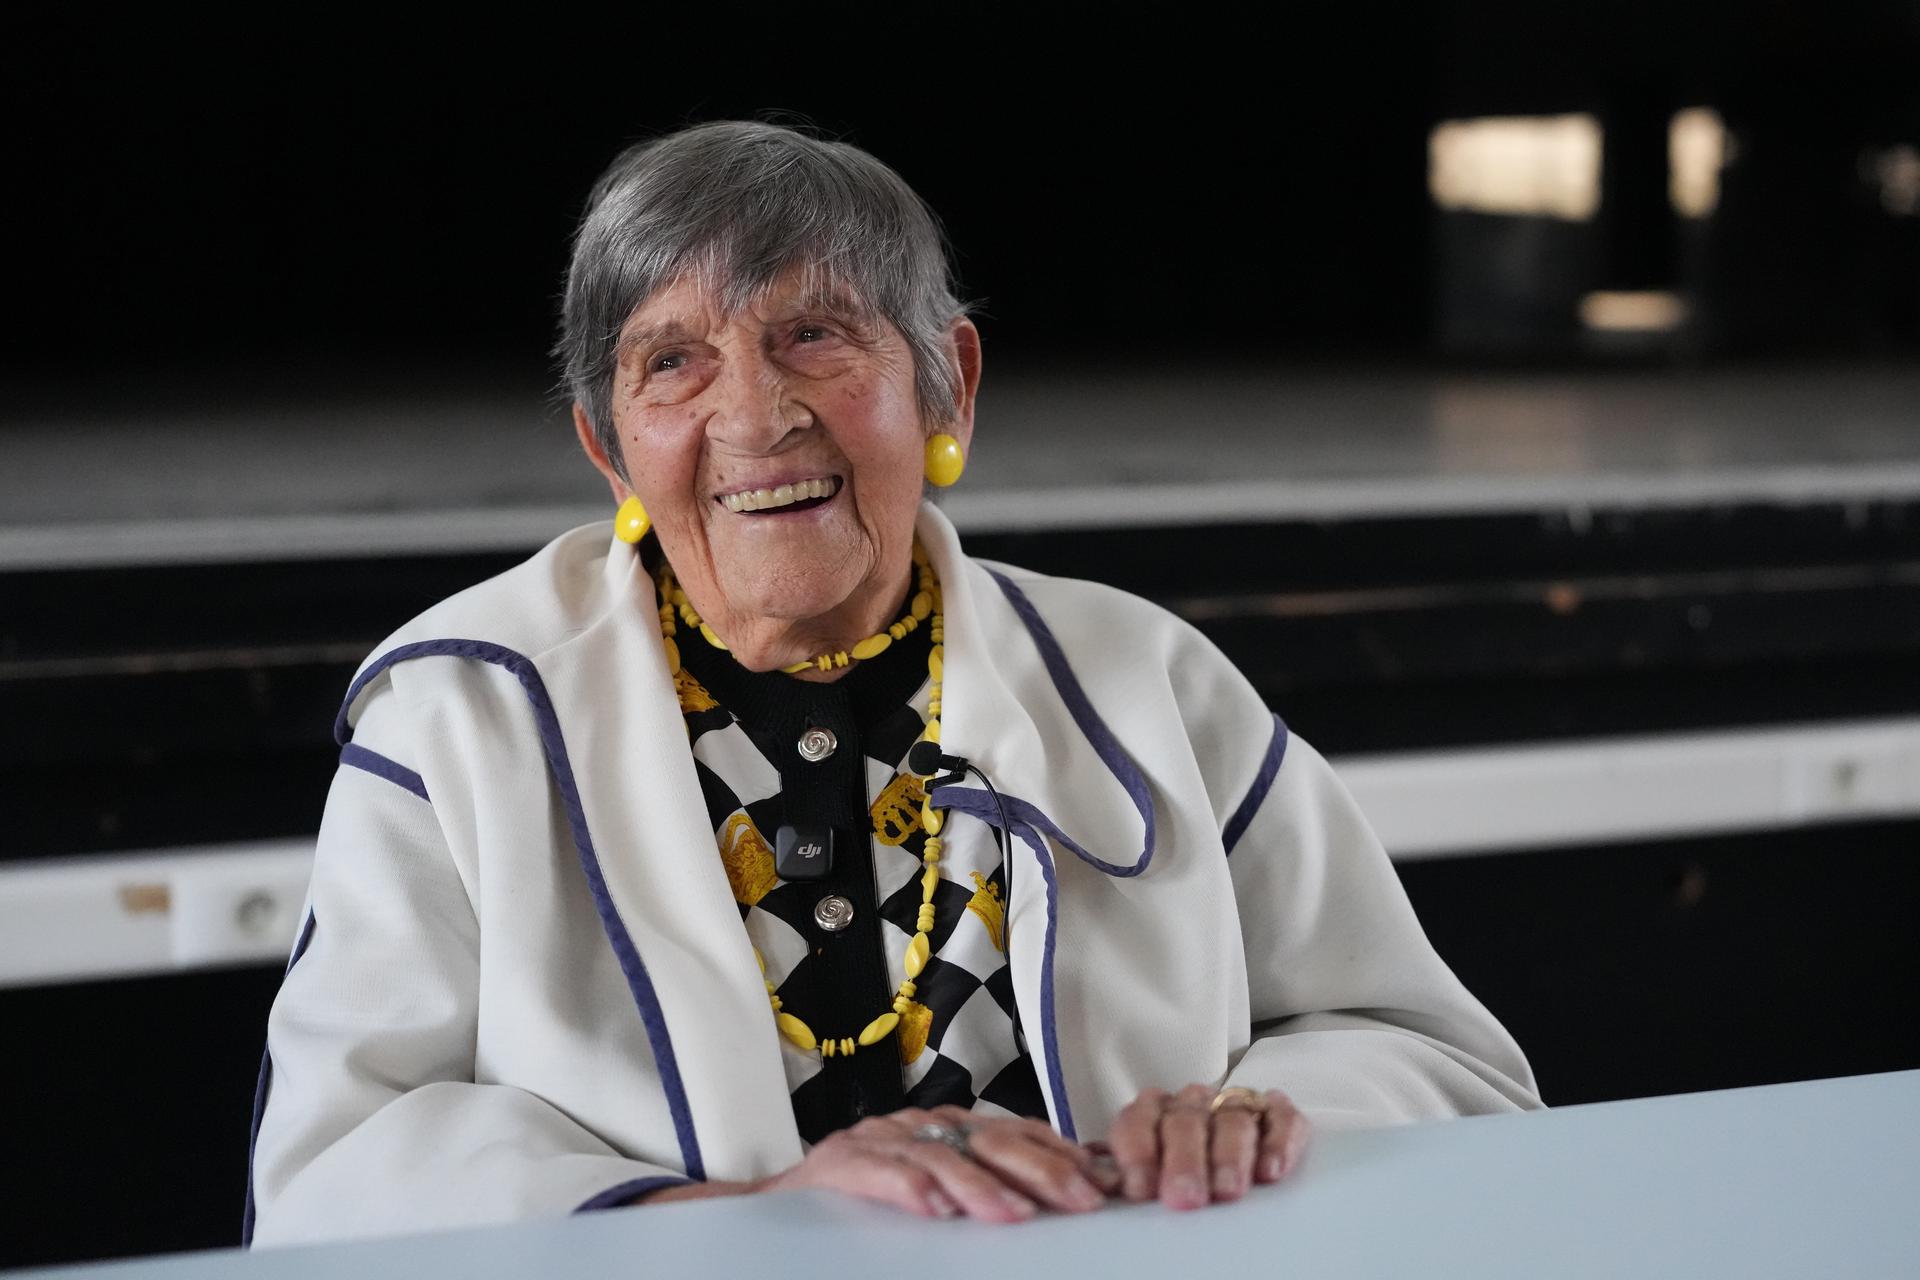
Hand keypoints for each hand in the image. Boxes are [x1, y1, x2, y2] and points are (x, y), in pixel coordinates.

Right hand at [645, 1106, 1111, 1221]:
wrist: (778, 1209)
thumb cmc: (867, 1204)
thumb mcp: (934, 1190)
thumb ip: (989, 1186)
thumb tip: (1070, 1195)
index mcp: (945, 1128)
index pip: (1013, 1133)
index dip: (1059, 1154)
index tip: (1102, 1182)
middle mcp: (917, 1125)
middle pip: (987, 1138)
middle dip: (1040, 1169)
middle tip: (1081, 1201)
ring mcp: (878, 1141)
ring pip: (939, 1156)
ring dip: (981, 1187)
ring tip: (1014, 1215)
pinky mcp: (838, 1163)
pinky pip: (879, 1173)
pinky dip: (910, 1189)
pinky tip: (936, 1212)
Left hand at [1101, 1083, 1308, 1209]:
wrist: (1222, 1151)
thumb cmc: (1176, 1173)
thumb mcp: (1147, 1176)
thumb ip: (1130, 1177)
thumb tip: (1113, 1189)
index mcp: (1152, 1113)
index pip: (1137, 1121)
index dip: (1138, 1154)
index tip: (1141, 1189)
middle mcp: (1191, 1103)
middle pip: (1185, 1121)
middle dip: (1185, 1161)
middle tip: (1186, 1197)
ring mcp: (1233, 1104)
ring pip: (1232, 1118)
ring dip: (1230, 1155)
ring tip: (1228, 1190)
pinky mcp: (1275, 1112)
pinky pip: (1281, 1118)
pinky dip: (1278, 1142)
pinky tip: (1271, 1170)